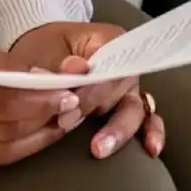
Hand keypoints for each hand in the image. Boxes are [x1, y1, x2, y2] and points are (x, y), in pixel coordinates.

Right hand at [0, 31, 82, 170]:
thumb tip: (41, 78)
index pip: (3, 101)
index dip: (40, 97)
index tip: (68, 87)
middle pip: (6, 128)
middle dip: (46, 115)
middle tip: (74, 102)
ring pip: (2, 149)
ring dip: (39, 135)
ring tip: (65, 119)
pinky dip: (18, 147)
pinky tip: (38, 134)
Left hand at [10, 21, 164, 159]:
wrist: (39, 63)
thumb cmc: (44, 52)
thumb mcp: (43, 51)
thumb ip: (57, 62)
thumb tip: (76, 68)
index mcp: (107, 41)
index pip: (111, 61)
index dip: (95, 84)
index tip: (72, 101)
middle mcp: (123, 65)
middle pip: (122, 86)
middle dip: (96, 106)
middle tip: (66, 119)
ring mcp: (127, 89)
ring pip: (135, 108)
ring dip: (119, 129)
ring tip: (99, 147)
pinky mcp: (125, 110)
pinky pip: (146, 122)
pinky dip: (150, 134)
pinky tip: (150, 149)